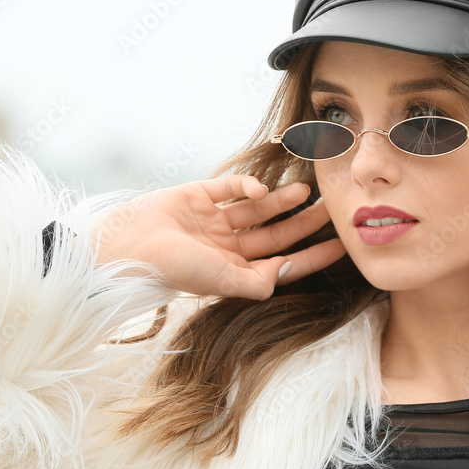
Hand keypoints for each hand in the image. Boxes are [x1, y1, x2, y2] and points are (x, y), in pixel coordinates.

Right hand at [94, 176, 347, 299]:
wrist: (127, 245)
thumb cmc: (173, 268)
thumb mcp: (219, 281)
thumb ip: (255, 283)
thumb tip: (284, 276)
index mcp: (234, 271)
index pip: (283, 263)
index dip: (312, 256)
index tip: (341, 247)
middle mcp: (228, 247)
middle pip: (276, 234)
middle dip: (303, 223)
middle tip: (331, 209)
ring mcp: (214, 221)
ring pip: (257, 210)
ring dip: (281, 201)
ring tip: (305, 191)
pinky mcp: (199, 196)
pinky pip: (231, 188)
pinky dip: (248, 185)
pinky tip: (261, 188)